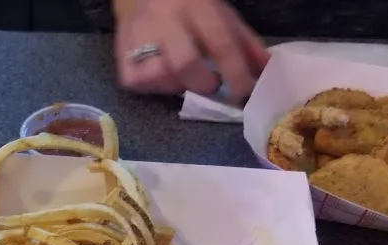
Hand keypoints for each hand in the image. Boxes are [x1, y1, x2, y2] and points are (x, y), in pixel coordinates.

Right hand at [114, 0, 269, 100]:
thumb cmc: (189, 6)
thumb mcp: (220, 14)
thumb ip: (245, 43)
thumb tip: (267, 72)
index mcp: (195, 4)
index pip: (219, 42)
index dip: (235, 73)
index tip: (245, 92)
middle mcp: (164, 18)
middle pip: (184, 63)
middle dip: (202, 83)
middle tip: (210, 85)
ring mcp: (138, 35)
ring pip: (158, 75)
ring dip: (176, 85)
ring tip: (183, 78)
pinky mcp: (120, 51)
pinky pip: (135, 81)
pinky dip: (152, 86)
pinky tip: (161, 76)